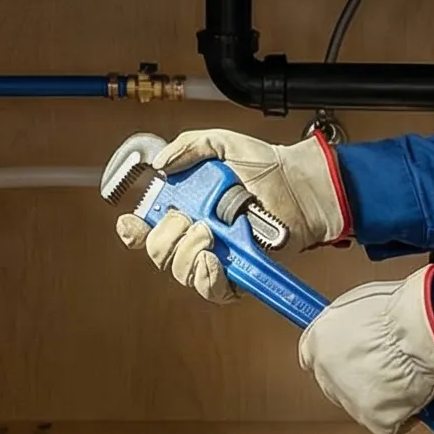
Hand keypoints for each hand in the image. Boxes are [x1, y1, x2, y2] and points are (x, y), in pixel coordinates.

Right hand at [111, 129, 351, 304]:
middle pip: (159, 252)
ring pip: (181, 271)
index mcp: (184, 206)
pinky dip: (207, 278)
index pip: (145, 228)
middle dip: (167, 236)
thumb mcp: (223, 143)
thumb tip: (161, 163)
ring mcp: (216, 256)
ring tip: (210, 234)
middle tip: (192, 219)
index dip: (133, 231)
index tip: (133, 223)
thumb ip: (189, 146)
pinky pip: (212, 290)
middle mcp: (195, 235)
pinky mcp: (238, 275)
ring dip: (188, 253)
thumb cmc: (265, 166)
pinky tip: (214, 260)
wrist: (300, 185)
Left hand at [297, 267, 433, 433]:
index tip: (349, 354)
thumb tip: (354, 327)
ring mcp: (349, 400)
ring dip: (383, 395)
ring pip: (363, 405)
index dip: (338, 356)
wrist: (420, 332)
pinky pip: (389, 423)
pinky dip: (403, 413)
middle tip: (387, 364)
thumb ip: (348, 324)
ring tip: (407, 373)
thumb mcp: (360, 303)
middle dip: (361, 378)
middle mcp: (326, 373)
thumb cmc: (397, 311)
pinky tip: (414, 393)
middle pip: (338, 384)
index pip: (315, 358)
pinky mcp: (375, 421)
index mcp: (317, 341)